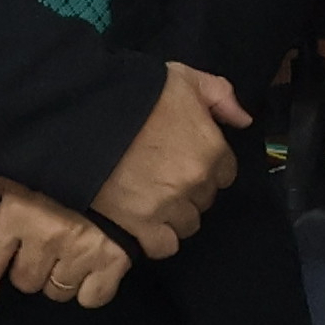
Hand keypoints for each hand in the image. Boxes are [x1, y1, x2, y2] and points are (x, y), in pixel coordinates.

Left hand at [0, 167, 126, 312]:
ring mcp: (81, 253)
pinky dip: (90, 290)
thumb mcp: (17, 168)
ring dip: (59, 280)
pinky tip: (93, 272)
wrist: (137, 158)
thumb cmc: (69, 165)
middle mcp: (46, 240)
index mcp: (18, 217)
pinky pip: (91, 297)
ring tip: (69, 260)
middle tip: (44, 254)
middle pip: (25, 281)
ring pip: (56, 291)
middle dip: (30, 271)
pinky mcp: (114, 263)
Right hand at [90, 60, 248, 251]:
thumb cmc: (135, 93)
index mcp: (212, 150)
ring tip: (150, 200)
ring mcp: (168, 206)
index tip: (184, 162)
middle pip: (204, 200)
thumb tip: (243, 121)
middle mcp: (196, 183)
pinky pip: (162, 246)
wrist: (82, 116)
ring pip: (186, 224)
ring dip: (174, 216)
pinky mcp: (138, 225)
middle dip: (189, 192)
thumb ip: (221, 96)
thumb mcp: (184, 78)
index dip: (206, 169)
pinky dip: (156, 239)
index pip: (225, 174)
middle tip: (162, 179)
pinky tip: (143, 224)